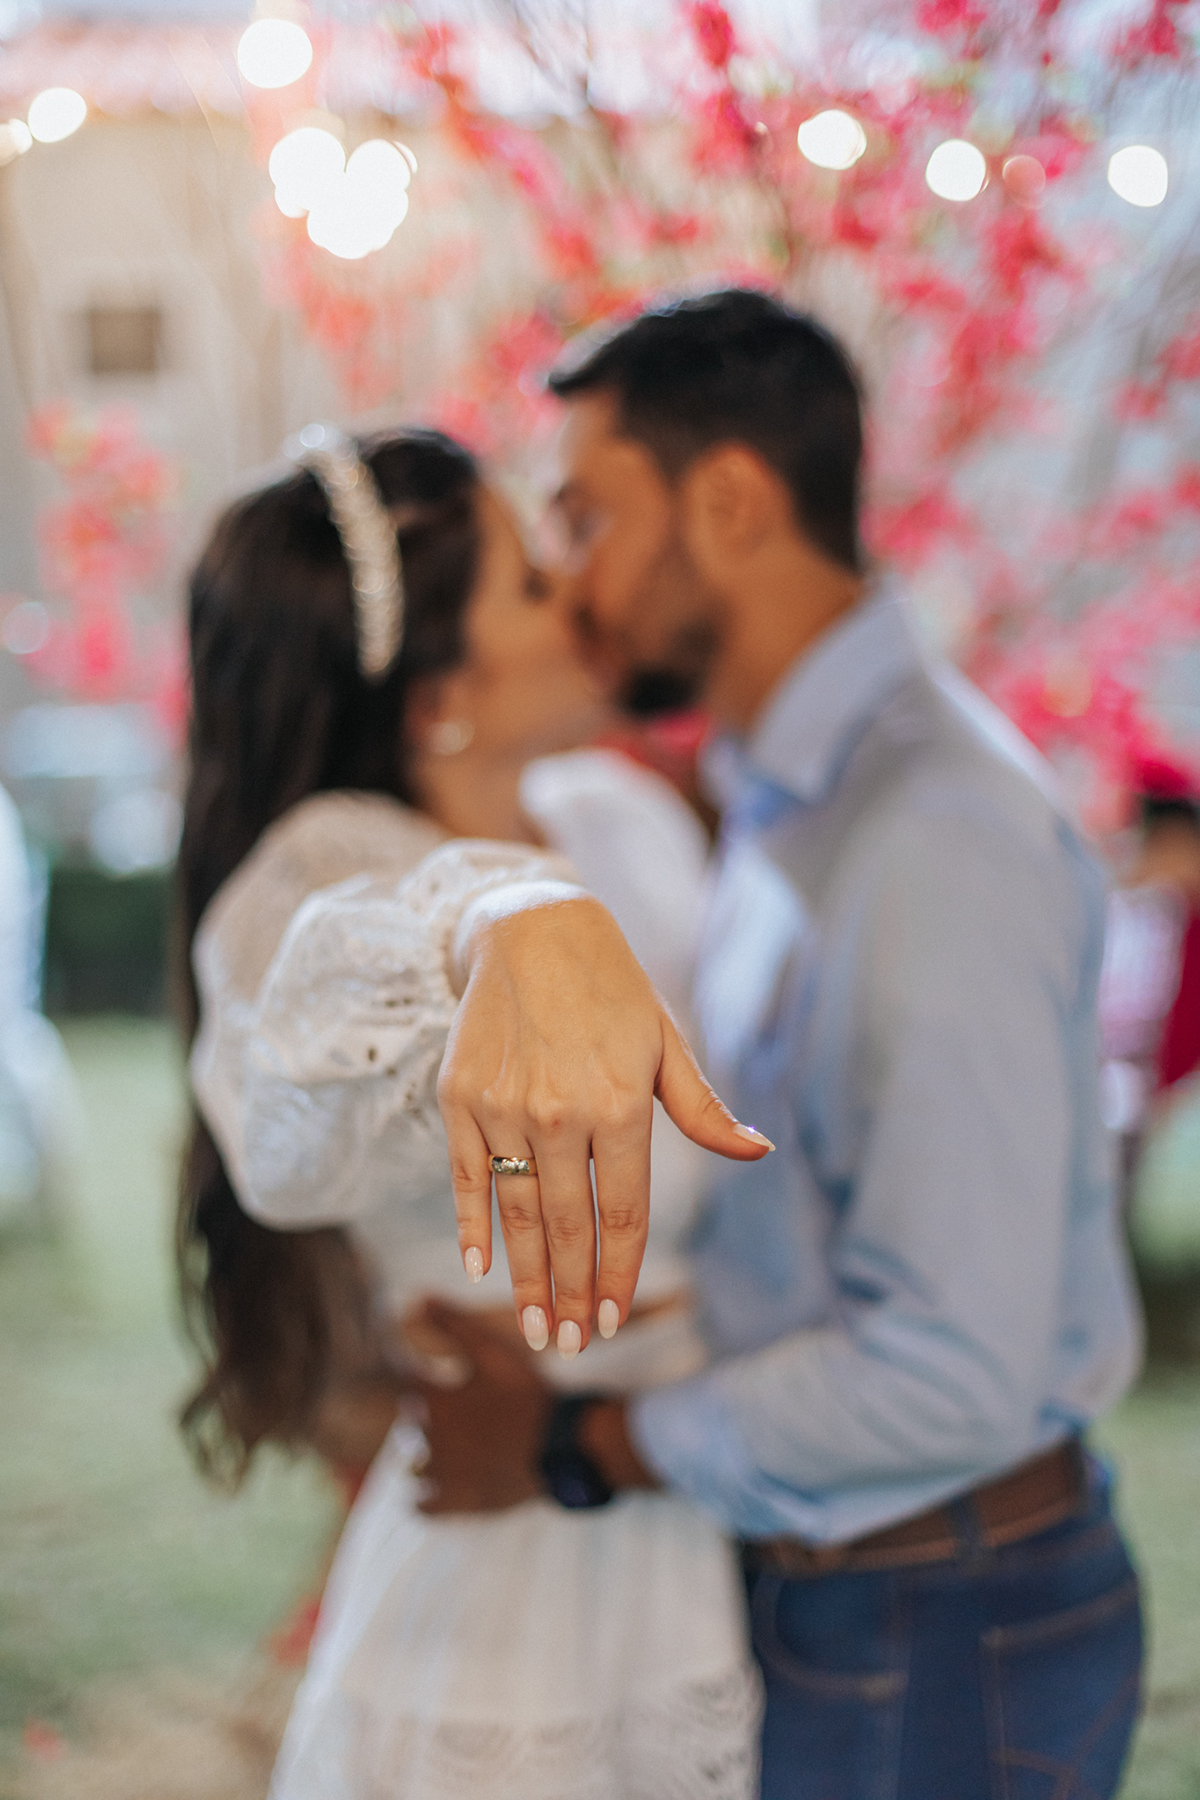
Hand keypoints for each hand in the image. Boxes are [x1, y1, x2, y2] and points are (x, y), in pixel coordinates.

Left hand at [414, 1300, 552, 1514]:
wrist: (559, 1449)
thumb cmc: (526, 1396)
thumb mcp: (492, 1353)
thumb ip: (453, 1325)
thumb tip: (418, 1298)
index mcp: (433, 1400)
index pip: (404, 1382)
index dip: (413, 1374)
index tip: (424, 1372)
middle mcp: (427, 1438)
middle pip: (411, 1423)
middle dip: (426, 1412)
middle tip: (458, 1407)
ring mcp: (439, 1474)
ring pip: (412, 1463)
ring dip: (426, 1452)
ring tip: (455, 1444)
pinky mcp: (453, 1503)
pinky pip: (419, 1503)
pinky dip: (423, 1494)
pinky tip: (440, 1483)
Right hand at [438, 888, 772, 1352]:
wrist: (531, 928)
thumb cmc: (613, 989)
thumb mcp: (667, 1042)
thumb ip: (704, 1109)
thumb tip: (759, 1153)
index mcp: (621, 1107)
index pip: (624, 1215)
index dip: (620, 1275)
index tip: (615, 1322)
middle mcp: (560, 1115)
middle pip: (568, 1228)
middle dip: (573, 1295)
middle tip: (571, 1347)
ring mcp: (504, 1109)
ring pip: (517, 1215)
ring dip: (526, 1279)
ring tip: (534, 1328)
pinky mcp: (460, 1100)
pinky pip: (467, 1178)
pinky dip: (472, 1226)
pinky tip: (478, 1268)